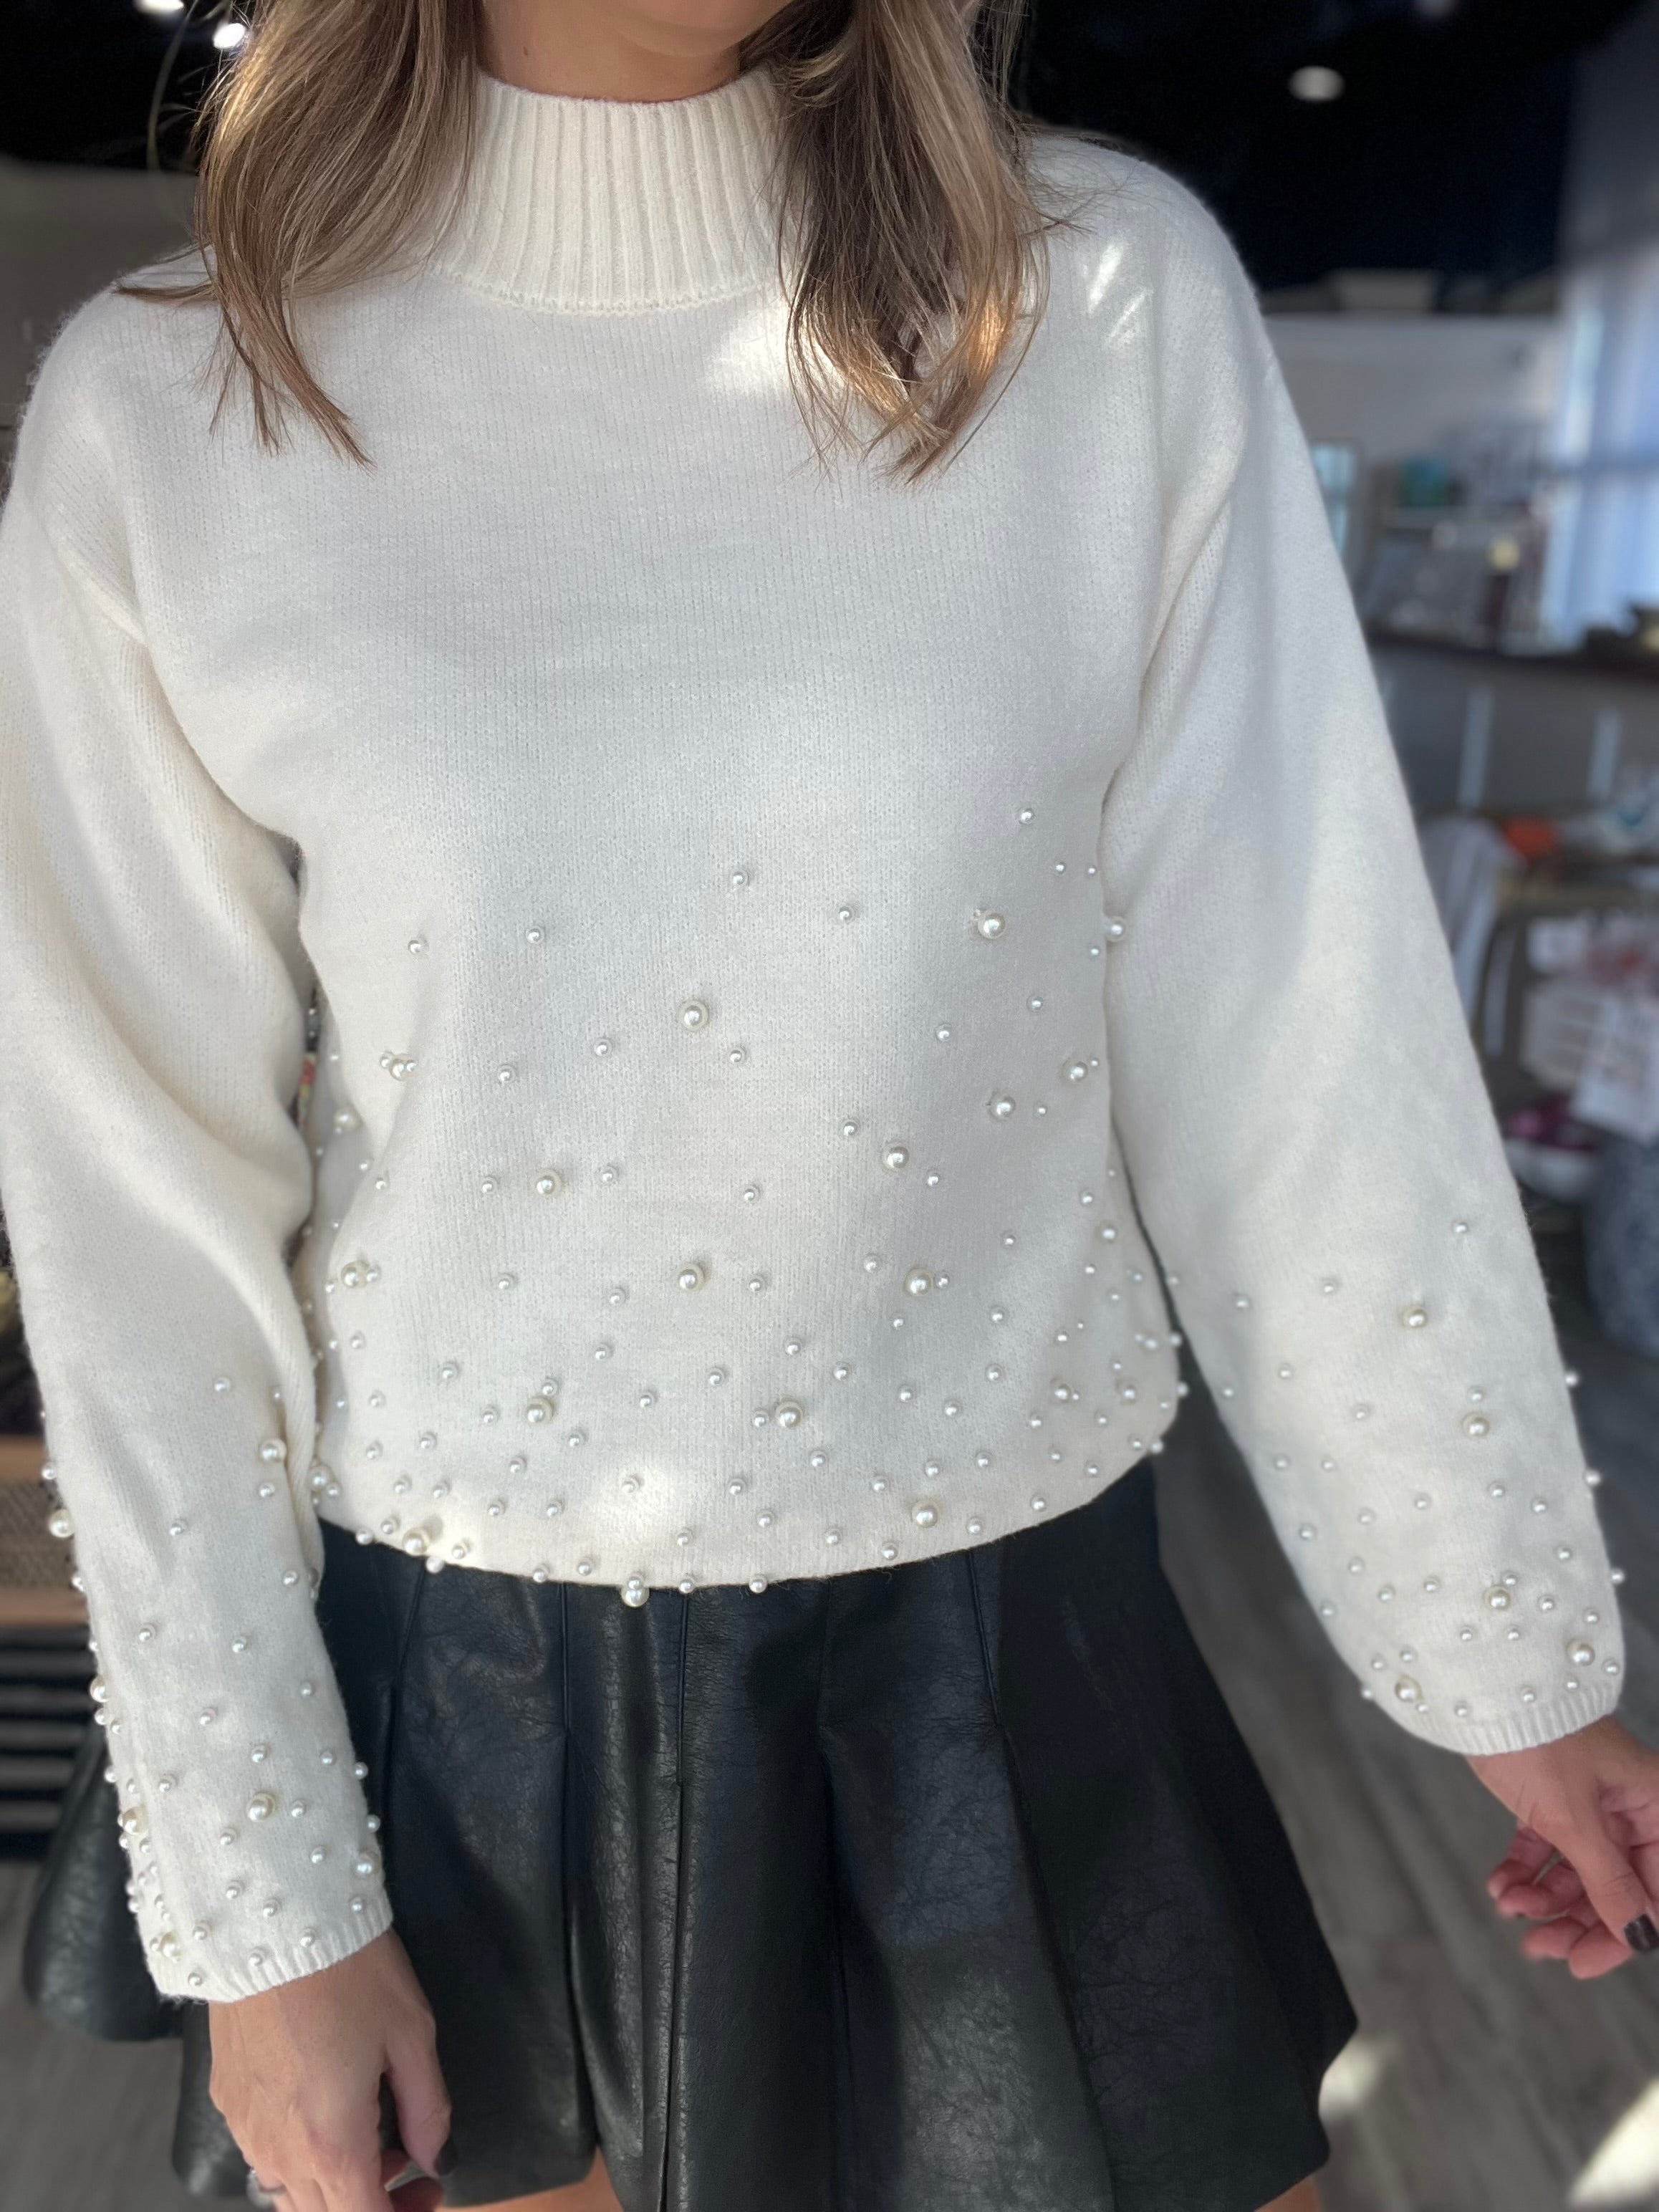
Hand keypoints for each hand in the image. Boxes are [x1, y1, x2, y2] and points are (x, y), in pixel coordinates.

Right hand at [208, 1928, 451, 2210]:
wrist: (272, 1920)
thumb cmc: (353, 1973)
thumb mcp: (411, 2035)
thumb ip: (428, 2109)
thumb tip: (436, 2158)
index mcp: (332, 2144)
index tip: (431, 2189)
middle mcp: (279, 2152)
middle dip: (371, 2205)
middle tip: (409, 2164)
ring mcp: (245, 2129)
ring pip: (288, 2194)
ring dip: (332, 2186)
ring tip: (371, 2136)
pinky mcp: (225, 2100)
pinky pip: (262, 2157)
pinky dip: (298, 2158)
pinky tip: (323, 2111)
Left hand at [1470, 1714, 1658, 1977]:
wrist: (1482, 1686)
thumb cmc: (1538, 1738)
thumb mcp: (1574, 1818)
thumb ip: (1609, 1882)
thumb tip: (1641, 1939)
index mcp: (1655, 1808)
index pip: (1654, 1892)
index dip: (1622, 1933)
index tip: (1581, 1964)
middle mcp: (1629, 1809)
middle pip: (1616, 1888)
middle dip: (1576, 1920)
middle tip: (1538, 1947)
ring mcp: (1590, 1804)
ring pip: (1578, 1873)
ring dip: (1545, 1899)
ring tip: (1509, 1905)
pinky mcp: (1549, 1798)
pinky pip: (1546, 1850)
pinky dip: (1525, 1872)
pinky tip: (1500, 1886)